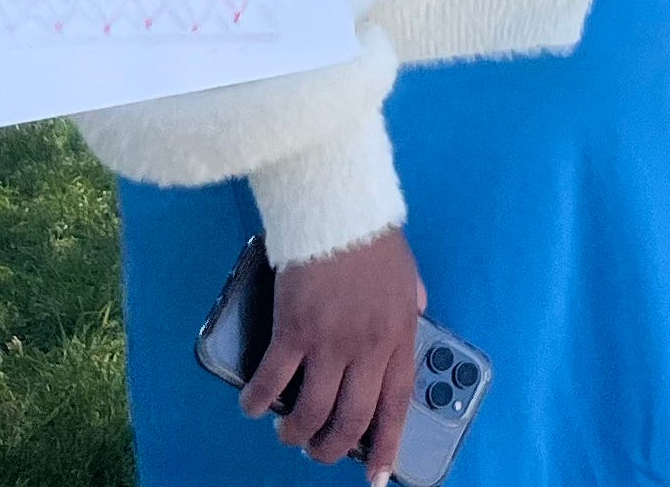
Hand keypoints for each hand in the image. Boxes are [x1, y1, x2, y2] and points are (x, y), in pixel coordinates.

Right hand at [247, 228, 420, 472]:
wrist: (339, 208)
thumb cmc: (372, 239)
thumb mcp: (408, 278)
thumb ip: (411, 304)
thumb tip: (416, 314)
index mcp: (400, 337)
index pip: (396, 405)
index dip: (385, 446)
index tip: (376, 477)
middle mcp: (368, 348)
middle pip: (351, 419)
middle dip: (331, 448)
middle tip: (316, 453)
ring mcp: (331, 342)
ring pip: (312, 410)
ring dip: (295, 432)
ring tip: (286, 434)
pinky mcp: (294, 331)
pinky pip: (275, 381)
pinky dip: (260, 400)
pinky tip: (252, 405)